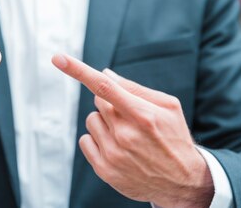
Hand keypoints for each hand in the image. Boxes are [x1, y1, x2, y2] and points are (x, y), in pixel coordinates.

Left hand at [52, 54, 212, 207]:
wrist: (182, 181)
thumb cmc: (174, 137)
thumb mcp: (168, 107)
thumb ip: (135, 89)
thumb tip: (104, 74)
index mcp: (143, 115)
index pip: (104, 87)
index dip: (79, 71)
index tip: (58, 58)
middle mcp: (125, 135)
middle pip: (99, 101)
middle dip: (111, 103)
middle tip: (130, 116)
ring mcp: (114, 154)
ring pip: (92, 120)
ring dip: (104, 122)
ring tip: (127, 135)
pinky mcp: (105, 170)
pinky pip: (85, 141)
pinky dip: (96, 139)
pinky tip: (117, 148)